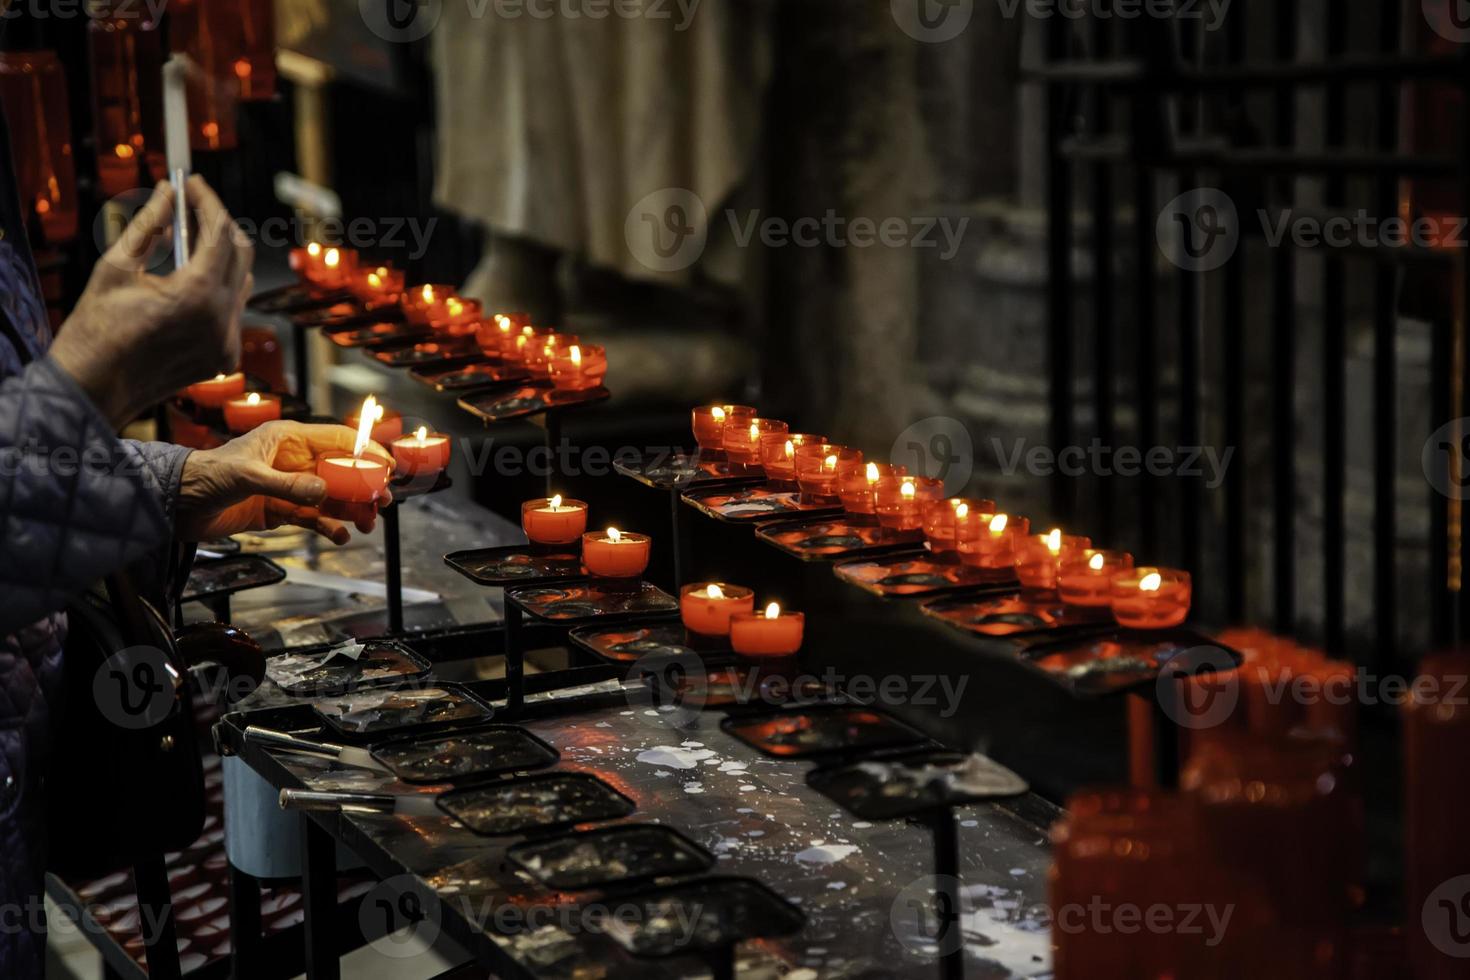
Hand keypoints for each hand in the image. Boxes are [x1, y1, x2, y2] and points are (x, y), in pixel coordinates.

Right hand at [50, 176, 253, 428]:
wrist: (93, 389)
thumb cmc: (95, 327)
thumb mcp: (116, 266)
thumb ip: (148, 225)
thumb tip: (169, 193)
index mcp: (197, 294)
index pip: (218, 232)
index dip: (207, 201)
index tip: (193, 182)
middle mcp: (222, 319)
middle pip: (239, 254)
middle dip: (218, 223)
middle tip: (193, 203)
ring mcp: (228, 342)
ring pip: (241, 282)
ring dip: (221, 256)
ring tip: (189, 237)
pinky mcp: (226, 358)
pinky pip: (234, 312)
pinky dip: (218, 289)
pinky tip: (192, 277)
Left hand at [175, 421, 393, 543]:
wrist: (175, 504)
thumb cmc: (205, 476)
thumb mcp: (247, 477)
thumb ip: (287, 486)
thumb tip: (324, 493)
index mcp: (287, 439)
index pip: (337, 439)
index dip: (365, 450)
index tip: (387, 465)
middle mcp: (292, 461)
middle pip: (340, 471)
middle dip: (364, 486)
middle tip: (384, 502)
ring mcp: (288, 487)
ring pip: (331, 497)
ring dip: (351, 510)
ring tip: (368, 524)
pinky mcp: (280, 511)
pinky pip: (313, 518)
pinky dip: (329, 527)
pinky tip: (341, 536)